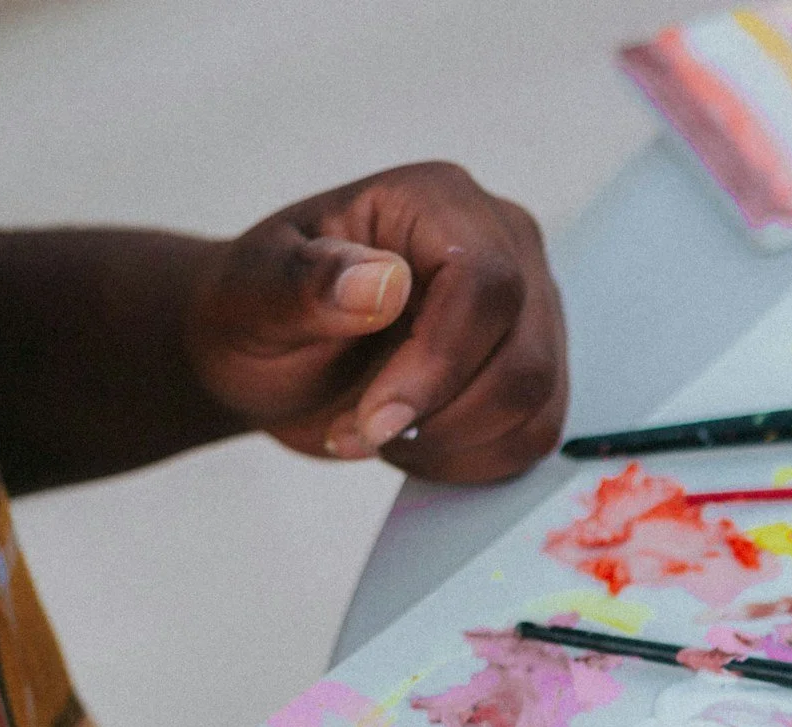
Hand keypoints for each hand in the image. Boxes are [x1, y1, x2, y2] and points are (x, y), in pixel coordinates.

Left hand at [184, 162, 567, 483]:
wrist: (271, 357)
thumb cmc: (259, 312)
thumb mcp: (252, 293)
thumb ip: (307, 282)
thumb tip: (384, 284)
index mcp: (438, 202)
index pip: (485, 282)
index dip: (439, 363)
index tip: (374, 418)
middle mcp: (505, 245)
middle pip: (523, 354)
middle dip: (440, 415)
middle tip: (358, 431)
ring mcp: (532, 309)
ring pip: (536, 400)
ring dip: (452, 441)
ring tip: (379, 432)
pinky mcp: (538, 367)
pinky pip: (534, 434)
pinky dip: (472, 459)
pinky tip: (415, 444)